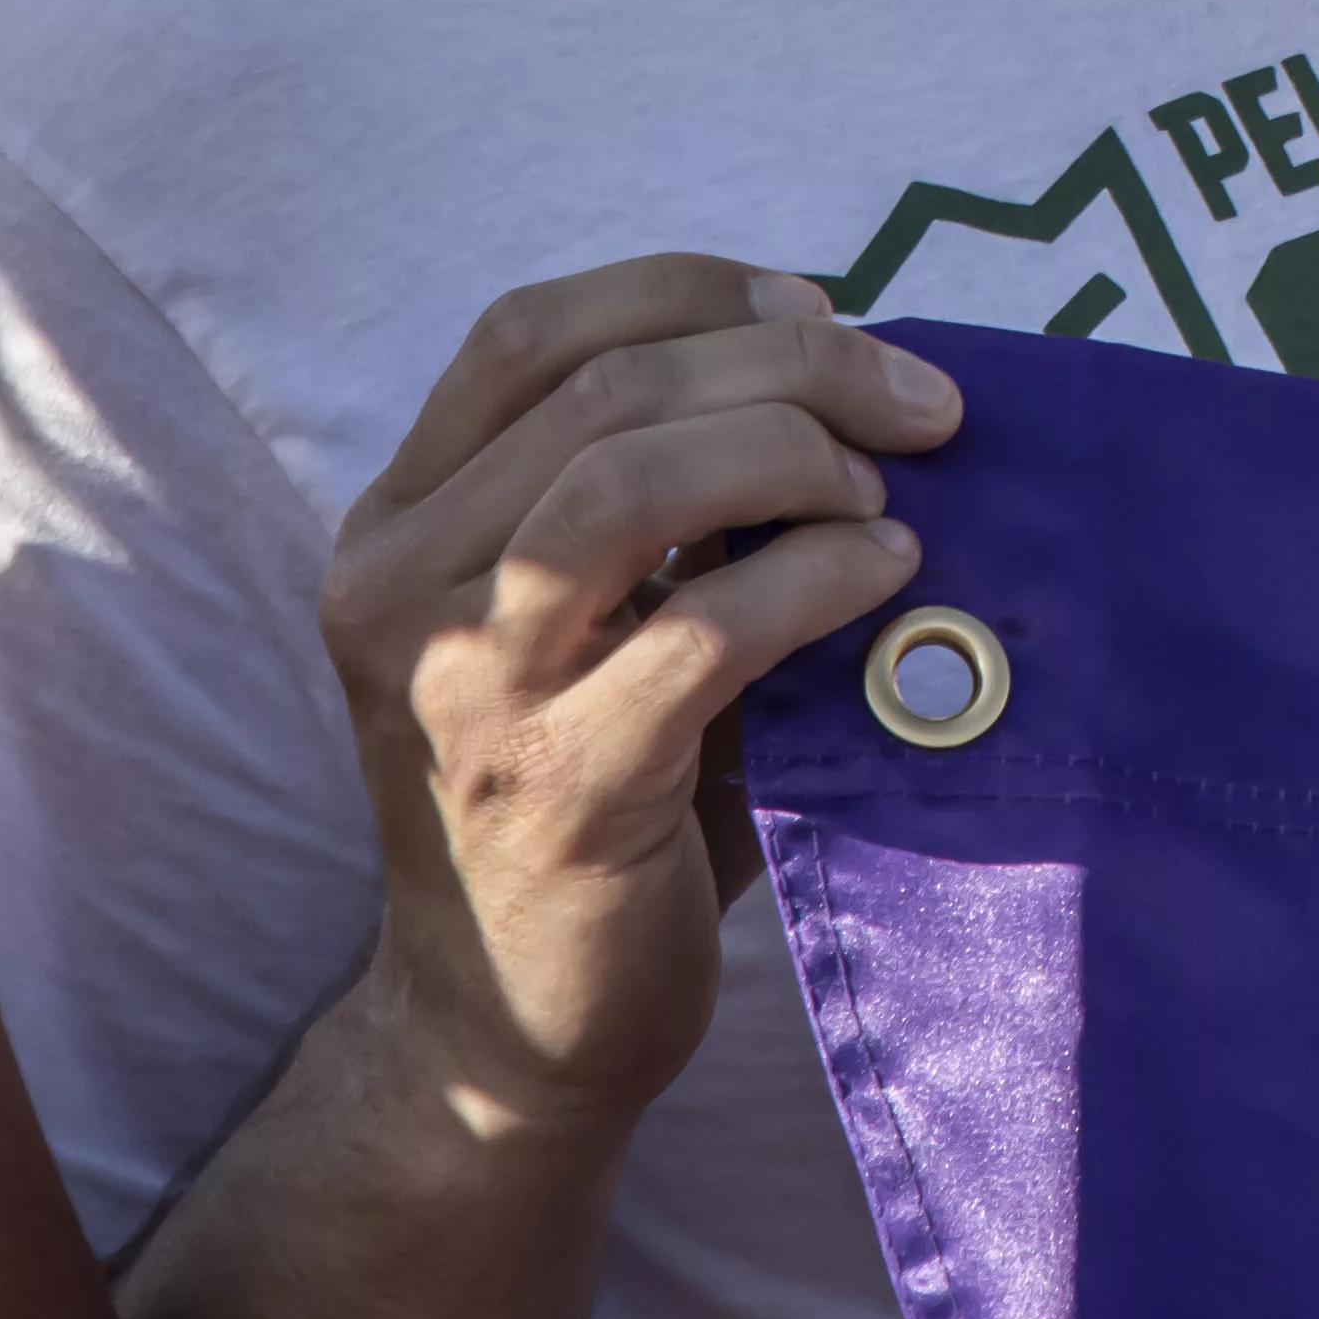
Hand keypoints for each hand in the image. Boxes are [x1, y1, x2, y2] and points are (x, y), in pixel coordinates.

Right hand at [315, 258, 954, 1139]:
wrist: (507, 1027)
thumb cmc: (594, 794)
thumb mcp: (595, 615)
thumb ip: (664, 492)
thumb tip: (834, 362)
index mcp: (399, 524)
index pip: (528, 333)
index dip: (689, 291)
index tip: (818, 309)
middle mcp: (398, 589)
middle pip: (605, 390)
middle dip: (792, 364)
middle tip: (920, 401)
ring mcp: (464, 689)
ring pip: (627, 483)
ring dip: (793, 453)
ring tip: (884, 491)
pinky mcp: (559, 786)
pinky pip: (705, 630)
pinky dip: (820, 575)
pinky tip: (888, 574)